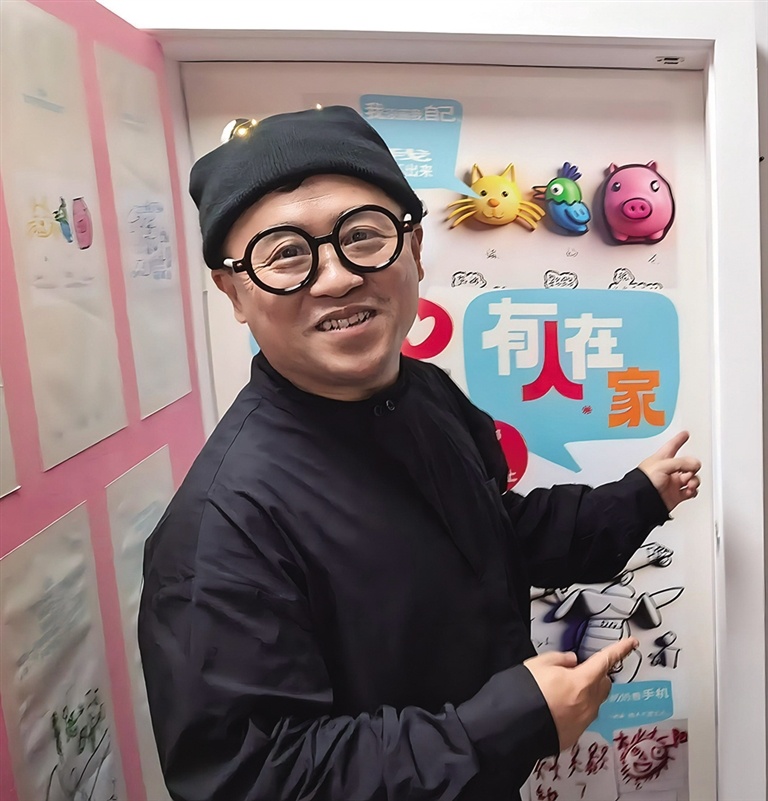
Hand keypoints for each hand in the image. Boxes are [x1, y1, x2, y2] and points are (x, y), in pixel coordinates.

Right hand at [523, 638, 637, 750]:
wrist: (515, 725)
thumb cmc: (526, 693)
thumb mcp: (539, 664)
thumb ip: (560, 659)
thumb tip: (571, 661)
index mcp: (582, 681)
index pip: (606, 660)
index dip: (620, 649)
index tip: (631, 643)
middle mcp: (588, 703)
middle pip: (604, 684)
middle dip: (596, 675)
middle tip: (576, 672)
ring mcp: (583, 721)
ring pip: (594, 701)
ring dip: (585, 693)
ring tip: (561, 692)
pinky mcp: (575, 734)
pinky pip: (582, 717)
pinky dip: (575, 709)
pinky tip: (556, 708)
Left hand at [638, 430, 700, 511]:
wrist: (641, 500)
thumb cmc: (643, 482)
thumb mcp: (662, 465)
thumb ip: (681, 462)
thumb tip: (695, 464)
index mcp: (662, 460)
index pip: (672, 445)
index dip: (679, 439)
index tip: (685, 433)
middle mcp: (668, 470)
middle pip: (687, 464)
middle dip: (692, 467)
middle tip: (691, 470)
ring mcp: (672, 482)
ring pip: (691, 478)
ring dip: (694, 480)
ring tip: (689, 483)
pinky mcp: (676, 495)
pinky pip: (691, 491)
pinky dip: (693, 491)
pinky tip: (690, 490)